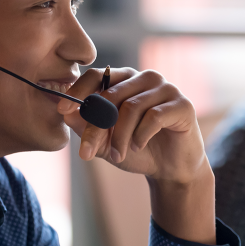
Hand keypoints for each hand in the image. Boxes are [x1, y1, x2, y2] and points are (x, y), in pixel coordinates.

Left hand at [59, 68, 215, 242]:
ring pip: (131, 107)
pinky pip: (154, 116)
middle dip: (95, 127)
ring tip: (118, 156)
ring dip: (119, 137)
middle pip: (111, 95)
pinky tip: (138, 147)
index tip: (62, 111)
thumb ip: (85, 127)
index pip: (98, 75)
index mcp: (125, 80)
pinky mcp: (182, 104)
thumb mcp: (104, 141)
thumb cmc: (136, 149)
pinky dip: (140, 136)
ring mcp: (166, 88)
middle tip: (87, 153)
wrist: (170, 169)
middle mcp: (145, 78)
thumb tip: (65, 114)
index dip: (78, 91)